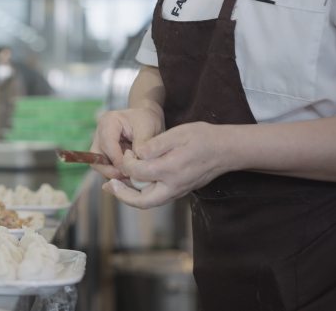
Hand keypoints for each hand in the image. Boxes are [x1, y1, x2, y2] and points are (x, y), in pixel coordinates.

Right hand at [90, 106, 164, 179]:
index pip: (107, 145)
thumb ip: (141, 146)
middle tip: (129, 176)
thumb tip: (135, 165)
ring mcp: (99, 144)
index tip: (132, 170)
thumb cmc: (146, 120)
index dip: (118, 161)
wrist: (145, 118)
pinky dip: (116, 173)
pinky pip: (105, 168)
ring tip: (131, 175)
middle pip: (97, 158)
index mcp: (108, 122)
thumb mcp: (148, 129)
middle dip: (112, 170)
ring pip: (99, 165)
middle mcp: (99, 134)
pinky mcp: (103, 154)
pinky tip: (129, 173)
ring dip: (114, 173)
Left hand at [103, 121, 233, 208]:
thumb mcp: (177, 133)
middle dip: (122, 195)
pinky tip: (133, 184)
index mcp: (171, 169)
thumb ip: (155, 144)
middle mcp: (174, 186)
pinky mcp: (180, 191)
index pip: (139, 172)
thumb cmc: (203, 138)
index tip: (126, 152)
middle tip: (108, 186)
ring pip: (149, 202)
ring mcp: (178, 191)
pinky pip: (156, 197)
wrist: (227, 150)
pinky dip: (141, 194)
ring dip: (130, 197)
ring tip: (114, 187)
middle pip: (142, 201)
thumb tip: (137, 153)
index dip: (127, 162)